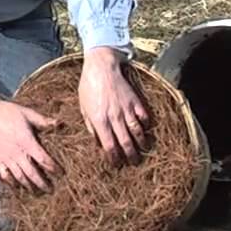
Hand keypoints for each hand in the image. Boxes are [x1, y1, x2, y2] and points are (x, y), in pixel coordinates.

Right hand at [0, 88, 58, 191]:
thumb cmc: (8, 112)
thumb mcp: (28, 114)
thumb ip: (43, 121)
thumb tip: (59, 124)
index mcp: (27, 142)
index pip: (43, 160)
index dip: (53, 168)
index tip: (61, 173)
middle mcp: (17, 153)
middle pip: (32, 174)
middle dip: (42, 183)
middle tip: (50, 190)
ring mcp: (6, 158)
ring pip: (19, 177)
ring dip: (28, 186)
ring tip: (36, 192)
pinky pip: (4, 175)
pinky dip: (11, 183)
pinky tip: (16, 187)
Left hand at [79, 47, 149, 166]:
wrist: (101, 67)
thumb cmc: (88, 86)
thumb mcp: (83, 107)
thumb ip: (90, 125)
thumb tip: (96, 141)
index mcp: (99, 120)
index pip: (109, 146)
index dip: (113, 158)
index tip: (116, 163)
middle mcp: (114, 117)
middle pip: (125, 142)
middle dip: (130, 155)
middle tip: (134, 163)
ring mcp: (127, 109)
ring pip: (137, 132)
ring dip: (141, 143)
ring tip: (144, 150)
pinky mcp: (135, 101)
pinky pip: (144, 117)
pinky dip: (146, 125)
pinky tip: (146, 130)